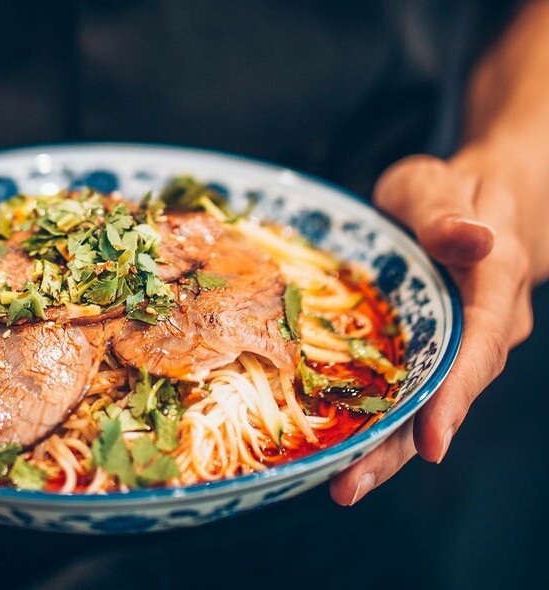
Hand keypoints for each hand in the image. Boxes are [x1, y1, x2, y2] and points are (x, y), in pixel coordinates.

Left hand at [330, 151, 536, 504]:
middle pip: (443, 398)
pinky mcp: (424, 355)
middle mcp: (478, 332)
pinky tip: (334, 450)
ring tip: (339, 485)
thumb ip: (449, 216)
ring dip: (382, 449)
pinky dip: (372, 423)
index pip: (477, 350)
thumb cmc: (449, 195)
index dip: (452, 399)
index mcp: (491, 289)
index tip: (430, 444)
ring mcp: (451, 349)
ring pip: (421, 407)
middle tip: (350, 486)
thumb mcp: (440, 189)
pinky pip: (402, 394)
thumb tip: (473, 238)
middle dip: (398, 447)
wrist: (467, 208)